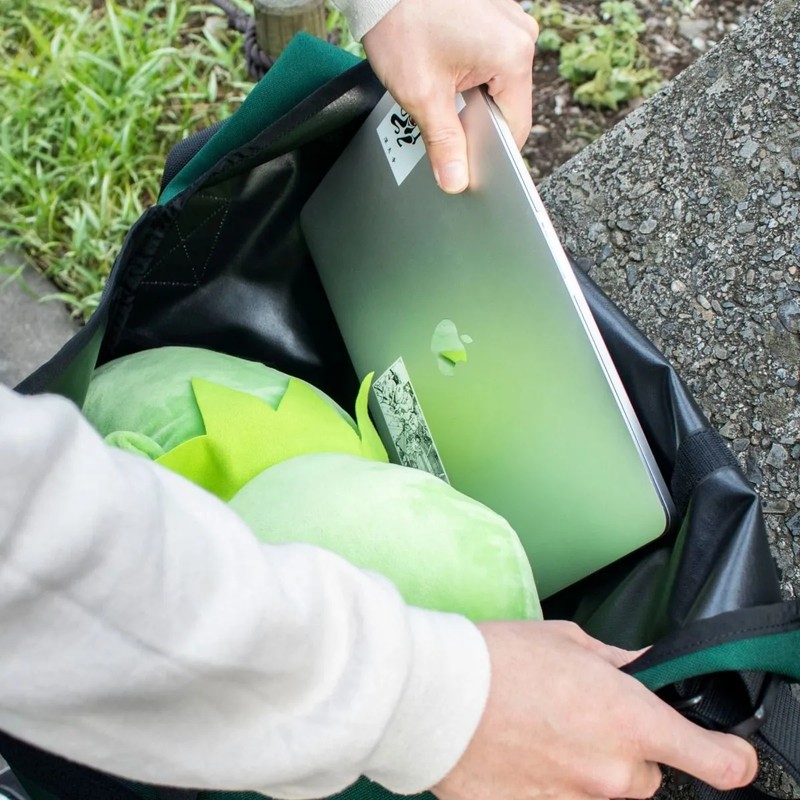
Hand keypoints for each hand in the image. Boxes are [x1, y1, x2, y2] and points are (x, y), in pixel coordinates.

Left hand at [362, 0, 537, 193]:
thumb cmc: (402, 22)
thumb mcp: (422, 95)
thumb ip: (444, 142)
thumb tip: (456, 180)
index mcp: (512, 55)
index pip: (516, 126)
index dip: (491, 151)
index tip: (469, 163)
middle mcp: (520, 35)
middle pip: (507, 105)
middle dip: (476, 120)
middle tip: (442, 115)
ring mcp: (510, 21)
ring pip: (498, 84)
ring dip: (472, 97)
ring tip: (440, 85)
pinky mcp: (496, 16)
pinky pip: (491, 60)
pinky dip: (471, 74)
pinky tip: (445, 68)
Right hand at [433, 621, 757, 799]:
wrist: (437, 696)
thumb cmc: (498, 659)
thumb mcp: (565, 642)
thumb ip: (616, 661)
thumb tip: (640, 666)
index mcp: (628, 719)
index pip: (716, 761)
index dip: (728, 757)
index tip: (726, 753)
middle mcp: (611, 771)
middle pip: (646, 778)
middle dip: (625, 753)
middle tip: (582, 719)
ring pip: (601, 792)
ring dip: (584, 768)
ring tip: (540, 731)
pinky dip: (550, 782)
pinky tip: (520, 751)